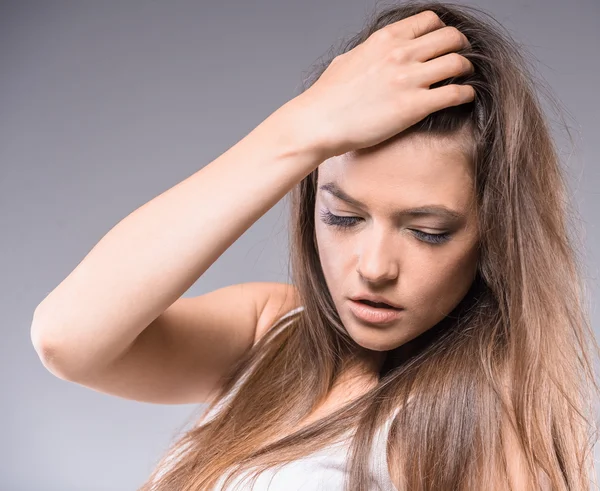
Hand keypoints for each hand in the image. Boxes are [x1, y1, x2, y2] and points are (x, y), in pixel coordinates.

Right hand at [291, 10, 475, 158]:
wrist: (319, 123)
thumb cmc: (327, 97)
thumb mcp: (347, 60)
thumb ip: (368, 53)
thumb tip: (375, 54)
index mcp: (385, 39)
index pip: (430, 20)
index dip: (442, 31)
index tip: (444, 43)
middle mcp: (401, 54)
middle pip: (450, 37)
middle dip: (460, 47)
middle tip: (460, 59)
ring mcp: (410, 79)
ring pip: (458, 62)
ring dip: (467, 69)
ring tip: (464, 79)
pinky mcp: (415, 106)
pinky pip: (456, 93)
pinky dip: (466, 94)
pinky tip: (465, 97)